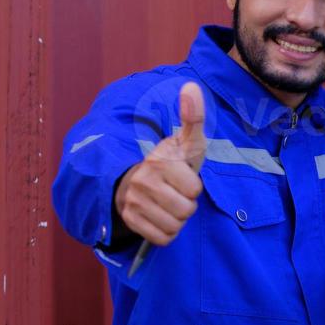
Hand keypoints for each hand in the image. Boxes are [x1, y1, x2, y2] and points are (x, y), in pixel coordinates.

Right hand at [114, 82, 206, 246]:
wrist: (135, 180)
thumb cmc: (171, 161)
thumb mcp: (185, 141)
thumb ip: (192, 117)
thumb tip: (191, 85)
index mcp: (158, 162)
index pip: (194, 190)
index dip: (194, 187)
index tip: (183, 177)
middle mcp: (142, 182)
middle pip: (186, 210)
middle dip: (187, 204)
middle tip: (176, 193)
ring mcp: (133, 203)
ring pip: (175, 226)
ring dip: (177, 219)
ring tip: (168, 204)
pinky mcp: (130, 221)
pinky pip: (162, 238)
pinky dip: (166, 232)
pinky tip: (160, 217)